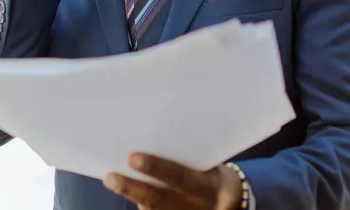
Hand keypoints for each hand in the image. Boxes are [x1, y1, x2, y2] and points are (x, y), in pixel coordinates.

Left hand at [103, 153, 243, 209]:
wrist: (238, 203)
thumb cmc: (216, 176)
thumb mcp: (211, 167)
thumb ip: (186, 161)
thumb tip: (147, 147)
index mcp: (212, 187)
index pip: (181, 177)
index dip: (156, 168)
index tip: (132, 158)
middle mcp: (202, 208)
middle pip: (161, 201)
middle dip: (133, 190)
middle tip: (111, 177)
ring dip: (133, 198)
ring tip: (114, 182)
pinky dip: (143, 207)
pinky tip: (132, 195)